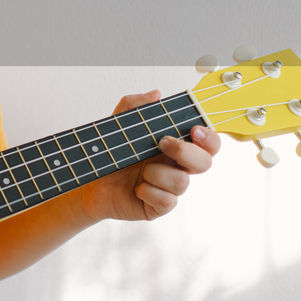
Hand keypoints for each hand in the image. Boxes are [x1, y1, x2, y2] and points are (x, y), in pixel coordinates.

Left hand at [79, 90, 220, 222]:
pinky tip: (136, 188)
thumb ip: (135, 105)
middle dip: (186, 152)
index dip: (209, 137)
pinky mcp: (159, 206)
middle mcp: (177, 167)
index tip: (194, 129)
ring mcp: (169, 188)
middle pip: (205, 163)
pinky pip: (167, 201)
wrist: (91, 181)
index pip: (208, 143)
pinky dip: (149, 192)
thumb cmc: (111, 152)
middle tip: (162, 143)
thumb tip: (156, 94)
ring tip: (140, 171)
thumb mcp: (119, 124)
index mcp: (176, 146)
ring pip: (182, 182)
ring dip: (158, 173)